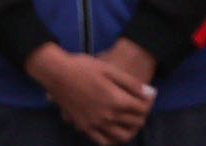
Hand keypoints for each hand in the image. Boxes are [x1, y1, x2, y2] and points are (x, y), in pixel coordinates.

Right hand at [24, 45, 153, 145]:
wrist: (55, 72)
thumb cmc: (82, 67)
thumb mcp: (108, 68)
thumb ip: (131, 83)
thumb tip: (150, 93)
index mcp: (116, 100)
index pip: (142, 109)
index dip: (147, 103)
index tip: (147, 97)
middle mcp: (108, 115)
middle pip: (135, 122)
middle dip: (141, 115)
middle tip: (139, 108)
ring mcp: (96, 123)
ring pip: (122, 136)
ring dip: (130, 130)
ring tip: (129, 122)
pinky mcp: (84, 126)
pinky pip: (103, 141)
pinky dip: (112, 140)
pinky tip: (113, 131)